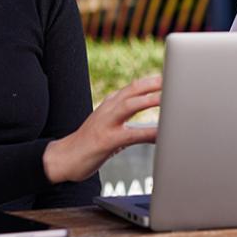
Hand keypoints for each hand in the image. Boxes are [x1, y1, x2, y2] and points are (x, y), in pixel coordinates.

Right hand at [42, 74, 161, 183]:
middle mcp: (107, 110)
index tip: (169, 77)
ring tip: (168, 99)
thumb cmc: (90, 144)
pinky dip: (146, 133)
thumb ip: (127, 120)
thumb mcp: (108, 125)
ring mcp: (105, 124)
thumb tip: (154, 125)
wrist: (63, 159)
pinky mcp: (105, 141)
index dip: (151, 81)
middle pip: (132, 90)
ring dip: (149, 100)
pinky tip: (160, 136)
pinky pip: (130, 135)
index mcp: (109, 105)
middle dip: (152, 83)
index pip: (132, 87)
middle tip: (173, 79)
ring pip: (129, 106)